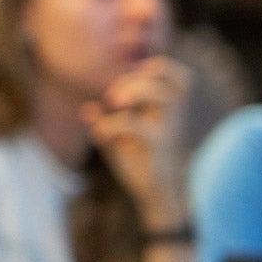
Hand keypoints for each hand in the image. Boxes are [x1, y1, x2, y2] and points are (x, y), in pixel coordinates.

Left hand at [81, 57, 188, 222]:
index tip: (128, 77)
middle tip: (113, 99)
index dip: (155, 65)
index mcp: (165, 110)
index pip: (174, 74)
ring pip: (165, 97)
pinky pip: (139, 127)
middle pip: (167, 78)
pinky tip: (100, 132)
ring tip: (113, 103)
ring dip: (135, 91)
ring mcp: (168, 131)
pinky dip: (114, 124)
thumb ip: (105, 122)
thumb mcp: (120, 141)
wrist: (159, 197)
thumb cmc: (142, 165)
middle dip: (135, 79)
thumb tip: (88, 108)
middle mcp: (171, 116)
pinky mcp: (159, 150)